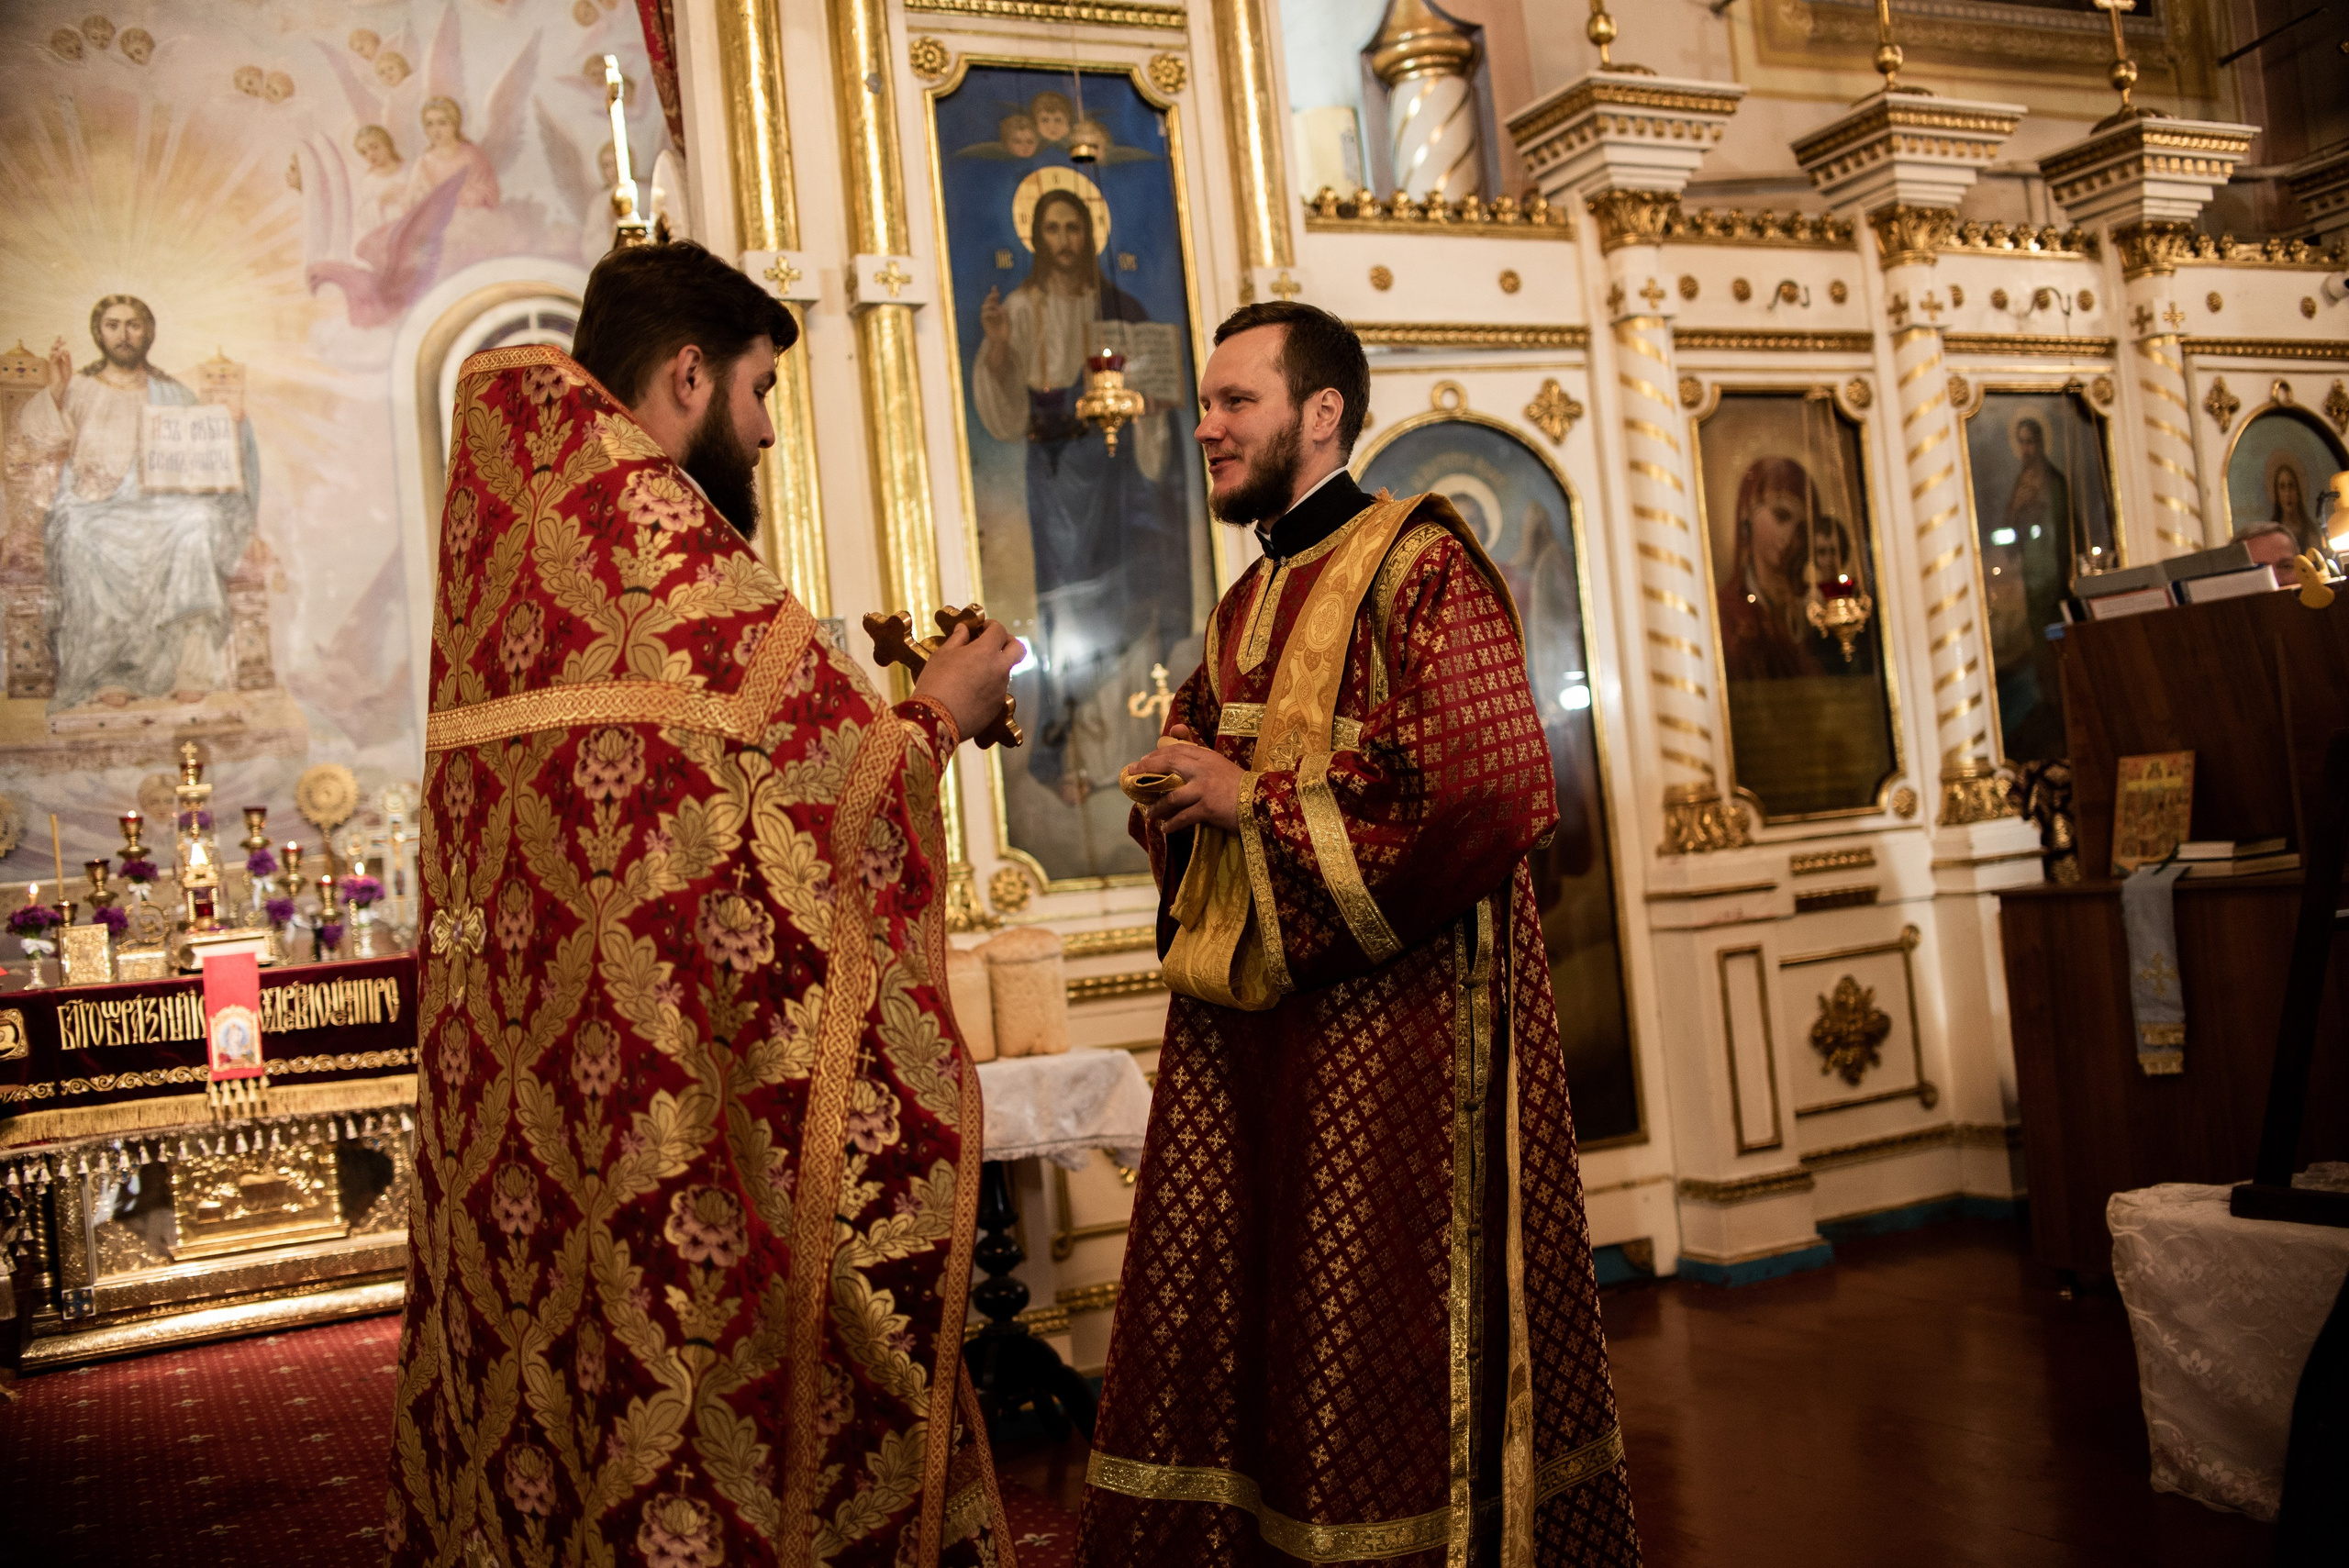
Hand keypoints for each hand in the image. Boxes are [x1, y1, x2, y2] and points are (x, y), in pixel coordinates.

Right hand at [46, 337, 70, 405]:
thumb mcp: (68, 367)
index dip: (58, 342)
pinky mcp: (52, 366)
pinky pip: (53, 358)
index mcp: (58, 359)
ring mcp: (52, 362)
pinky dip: (58, 354)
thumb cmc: (64, 377)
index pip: (57, 349)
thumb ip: (67, 359)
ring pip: (52, 352)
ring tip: (63, 346)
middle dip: (57, 344)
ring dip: (57, 348)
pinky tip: (63, 352)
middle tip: (63, 340)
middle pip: (53, 349)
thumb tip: (66, 350)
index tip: (60, 336)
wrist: (60, 386)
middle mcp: (54, 359)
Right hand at [912, 618, 1021, 741]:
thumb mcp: (942, 655)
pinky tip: (971, 690)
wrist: (936, 719)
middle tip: (992, 644)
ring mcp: (1001, 689)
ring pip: (1006, 671)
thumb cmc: (935, 682)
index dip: (991, 626)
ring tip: (974, 670)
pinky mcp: (997, 706)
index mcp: (986, 651)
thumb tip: (964, 629)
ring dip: (996, 666)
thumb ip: (957, 639)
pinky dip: (989, 685)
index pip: (999, 630)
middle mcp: (1000, 669)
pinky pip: (998, 690)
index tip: (982, 628)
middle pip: (1018, 649)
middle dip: (1008, 642)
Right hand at [980, 286, 1007, 342]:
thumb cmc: (1005, 332)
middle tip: (996, 295)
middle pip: (988, 301)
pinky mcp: (984, 322)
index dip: (994, 293)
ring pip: (984, 306)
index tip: (994, 286)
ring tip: (996, 305)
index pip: (994, 300)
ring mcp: (987, 317)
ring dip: (990, 304)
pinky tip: (996, 314)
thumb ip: (1004, 312)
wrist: (1001, 341)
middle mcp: (991, 312)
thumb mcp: (1007, 320)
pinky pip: (984, 314)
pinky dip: (990, 312)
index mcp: (997, 311)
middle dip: (991, 296)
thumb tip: (999, 306)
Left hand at [1139, 724, 1241, 834]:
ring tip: (1149, 814)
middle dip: (1147, 770)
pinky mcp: (1207, 807)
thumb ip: (1204, 762)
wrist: (1263, 802)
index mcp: (1208, 757)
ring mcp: (1204, 788)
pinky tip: (1165, 829)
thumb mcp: (1223, 767)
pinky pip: (1182, 817)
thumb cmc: (1244, 787)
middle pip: (1168, 764)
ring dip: (1157, 806)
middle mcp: (1204, 768)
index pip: (1177, 750)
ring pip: (1171, 796)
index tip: (1143, 761)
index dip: (1156, 754)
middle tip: (1132, 776)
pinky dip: (1171, 824)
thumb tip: (1181, 763)